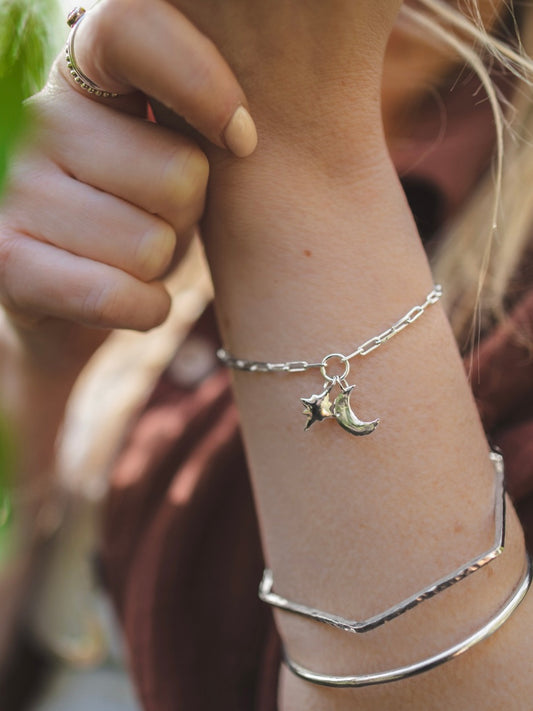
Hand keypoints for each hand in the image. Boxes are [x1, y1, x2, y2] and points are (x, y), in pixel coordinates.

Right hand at [0, 0, 256, 368]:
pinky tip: (128, 299)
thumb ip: (194, 121)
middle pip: (179, 174)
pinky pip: (121, 297)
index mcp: (83, 75)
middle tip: (154, 220)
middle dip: (186, 216)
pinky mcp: (8, 261)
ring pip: (153, 245)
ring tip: (128, 257)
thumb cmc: (134, 212)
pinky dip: (146, 310)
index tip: (241, 138)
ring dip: (160, 267)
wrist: (65, 291)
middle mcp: (37, 118)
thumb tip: (242, 134)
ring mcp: (13, 189)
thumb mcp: (165, 152)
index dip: (200, 82)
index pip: (133, 30)